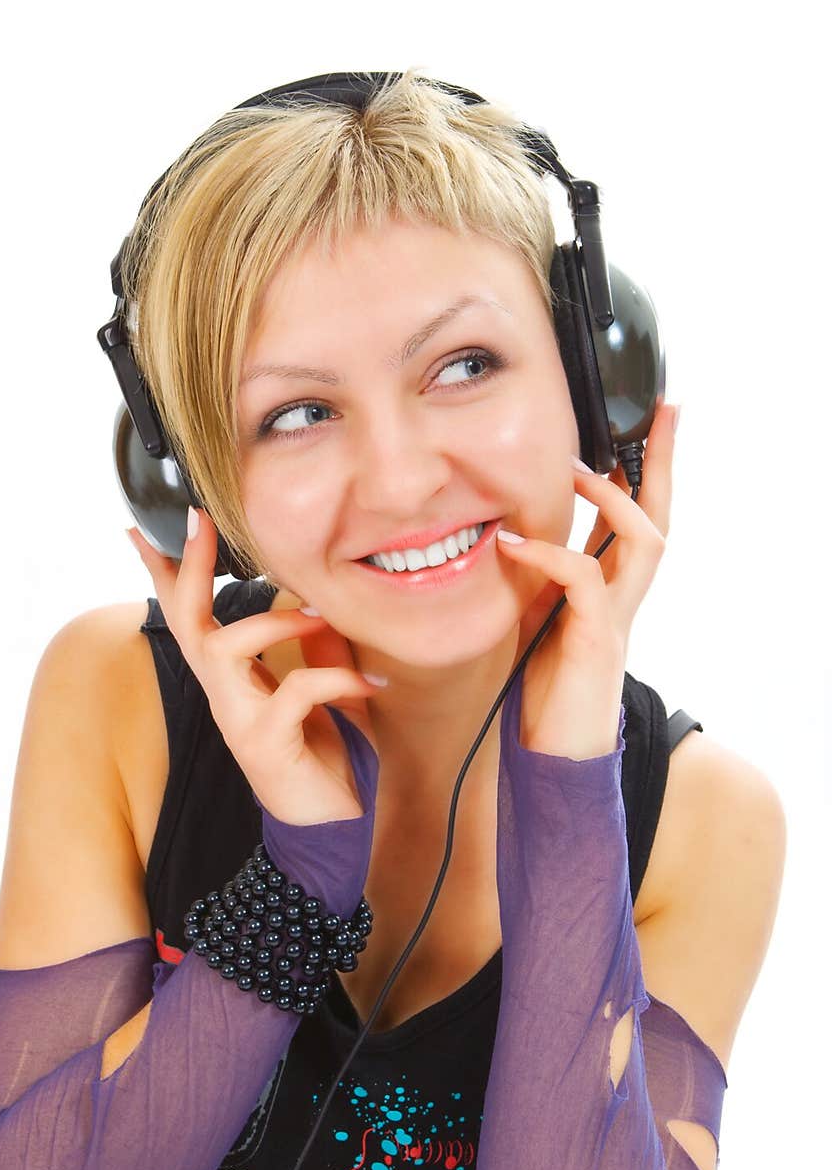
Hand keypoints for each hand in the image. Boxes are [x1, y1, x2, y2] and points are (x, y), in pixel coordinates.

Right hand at [127, 508, 382, 825]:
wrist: (331, 828)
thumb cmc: (326, 757)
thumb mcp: (328, 691)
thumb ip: (322, 649)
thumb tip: (329, 603)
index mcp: (233, 679)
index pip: (190, 617)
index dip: (166, 574)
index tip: (146, 526)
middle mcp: (225, 695)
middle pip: (187, 622)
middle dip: (186, 569)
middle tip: (197, 520)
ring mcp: (239, 721)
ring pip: (224, 649)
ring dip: (273, 621)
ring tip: (320, 615)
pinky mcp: (266, 745)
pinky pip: (294, 694)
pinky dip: (338, 681)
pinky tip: (373, 686)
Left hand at [496, 403, 675, 759]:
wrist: (554, 758)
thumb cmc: (543, 694)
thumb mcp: (535, 620)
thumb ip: (534, 578)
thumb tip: (507, 530)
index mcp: (608, 590)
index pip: (635, 518)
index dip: (644, 470)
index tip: (649, 420)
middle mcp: (623, 599)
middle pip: (658, 517)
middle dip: (660, 462)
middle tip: (663, 411)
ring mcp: (615, 619)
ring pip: (643, 542)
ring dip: (613, 499)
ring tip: (574, 470)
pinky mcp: (595, 641)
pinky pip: (584, 582)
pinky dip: (551, 554)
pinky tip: (514, 543)